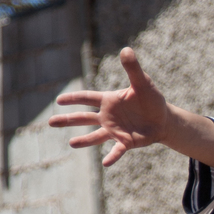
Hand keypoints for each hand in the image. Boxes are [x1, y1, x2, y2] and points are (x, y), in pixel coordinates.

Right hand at [50, 46, 168, 168]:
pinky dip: (112, 156)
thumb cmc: (151, 99)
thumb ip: (133, 68)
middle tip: (50, 122)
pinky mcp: (126, 142)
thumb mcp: (143, 83)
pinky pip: (117, 150)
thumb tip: (126, 49)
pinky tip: (105, 163)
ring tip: (71, 143)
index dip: (73, 98)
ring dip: (84, 141)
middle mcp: (108, 116)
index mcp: (108, 101)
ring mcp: (115, 130)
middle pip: (83, 118)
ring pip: (95, 136)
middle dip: (67, 120)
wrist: (163, 119)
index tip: (58, 100)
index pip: (87, 98)